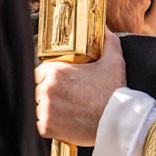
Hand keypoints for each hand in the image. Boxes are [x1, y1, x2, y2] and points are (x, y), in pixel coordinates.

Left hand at [34, 28, 125, 145]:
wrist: (118, 122)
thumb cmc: (114, 91)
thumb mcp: (114, 60)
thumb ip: (107, 40)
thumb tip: (104, 28)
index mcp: (57, 71)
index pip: (40, 71)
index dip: (49, 75)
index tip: (60, 80)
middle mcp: (47, 90)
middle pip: (38, 88)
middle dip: (48, 91)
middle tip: (65, 95)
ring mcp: (45, 110)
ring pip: (38, 106)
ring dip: (48, 107)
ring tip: (65, 109)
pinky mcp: (46, 128)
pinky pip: (40, 124)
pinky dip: (49, 124)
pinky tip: (63, 121)